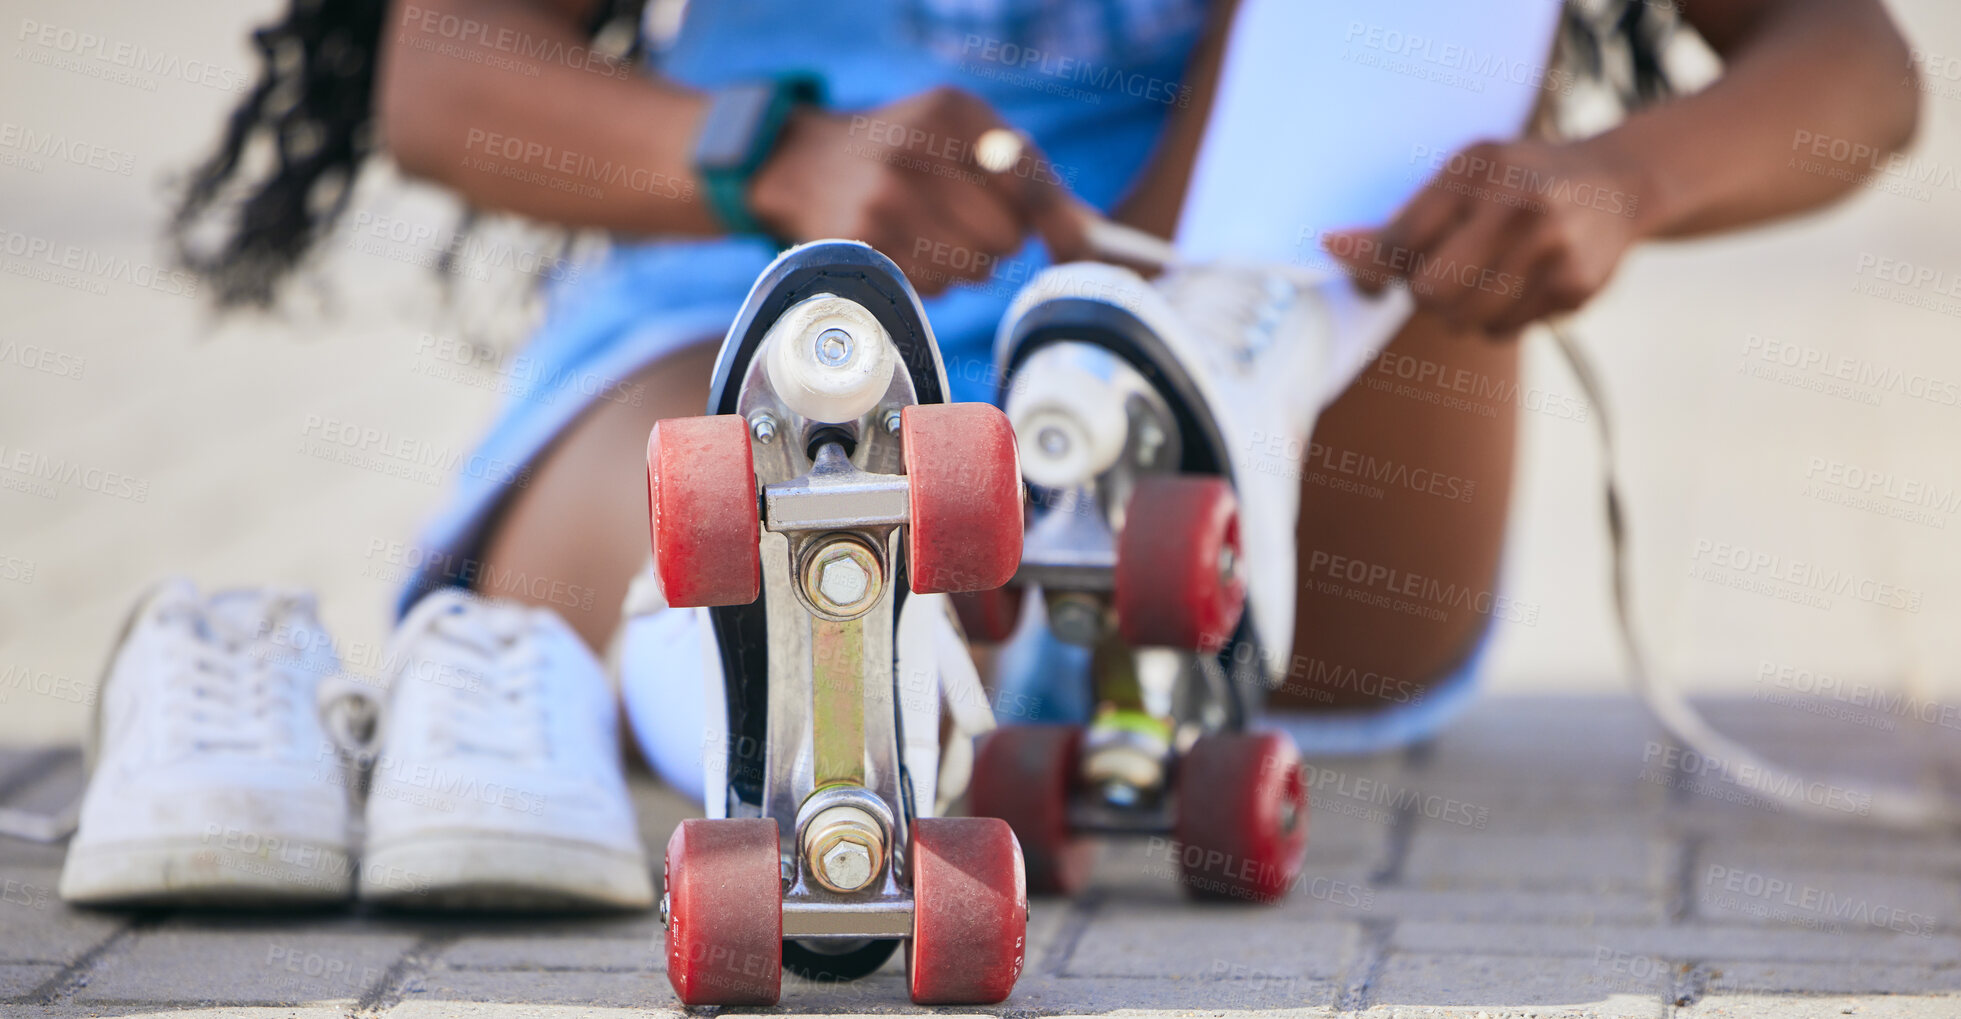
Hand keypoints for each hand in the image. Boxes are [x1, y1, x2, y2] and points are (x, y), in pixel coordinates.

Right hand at [748, 87, 1087, 294]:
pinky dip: (932, 279)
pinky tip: (907, 248)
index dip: (1034, 211)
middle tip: (967, 221)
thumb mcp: (964, 131)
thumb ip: (1031, 175)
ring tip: (934, 233)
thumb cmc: (907, 147)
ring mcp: (885, 204)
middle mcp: (915, 154)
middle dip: (998, 239)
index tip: (1022, 214)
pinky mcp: (866, 248)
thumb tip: (1085, 237)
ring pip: (974, 271)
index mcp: (951, 113)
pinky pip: (936, 289)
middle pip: (1007, 238)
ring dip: (967, 264)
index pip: (1030, 186)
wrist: (806, 164)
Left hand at [1324, 139, 1653, 336]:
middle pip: (1431, 291)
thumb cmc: (1518, 182)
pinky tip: (1520, 283)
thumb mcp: (1463, 179)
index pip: (1401, 240)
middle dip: (1425, 294)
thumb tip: (1330, 246)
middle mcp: (1518, 203)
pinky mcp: (1575, 286)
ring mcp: (1552, 247)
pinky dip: (1497, 320)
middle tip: (1441, 275)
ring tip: (1483, 277)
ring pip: (1464, 320)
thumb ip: (1399, 220)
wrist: (1618, 184)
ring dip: (1459, 312)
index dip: (1374, 269)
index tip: (1374, 277)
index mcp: (1478, 167)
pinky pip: (1503, 331)